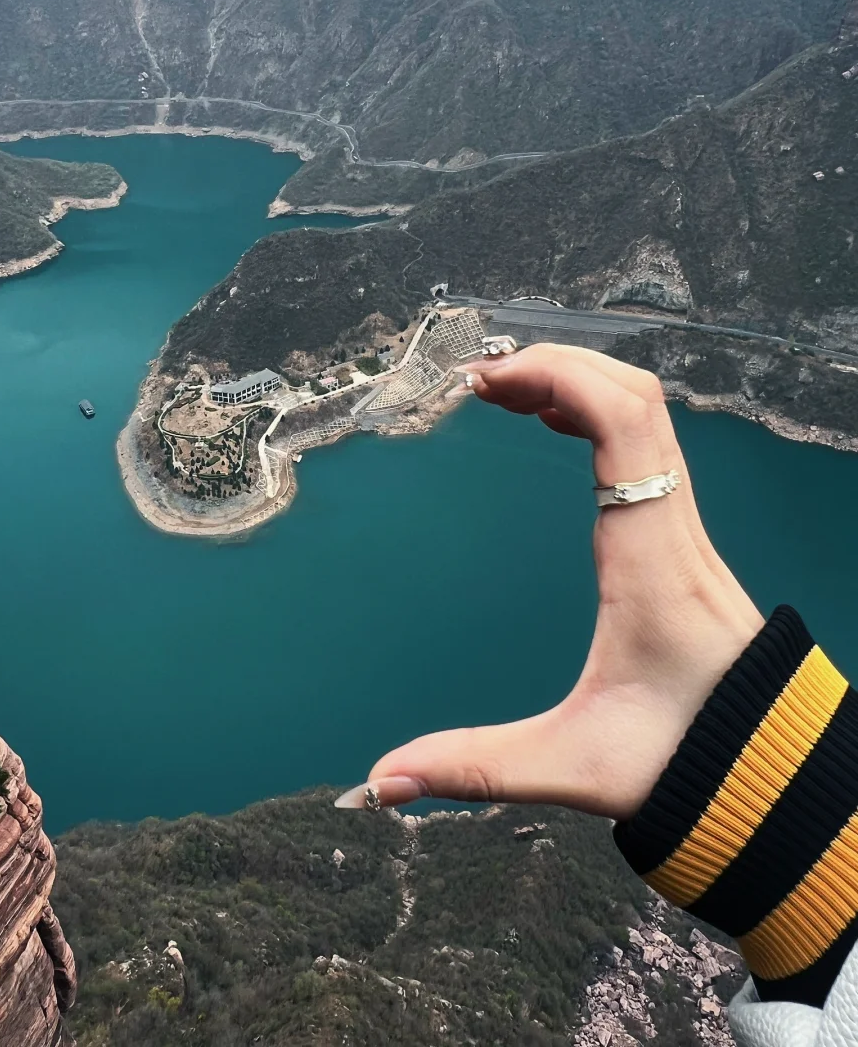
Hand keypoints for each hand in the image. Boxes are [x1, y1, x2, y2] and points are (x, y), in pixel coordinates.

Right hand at [336, 343, 763, 819]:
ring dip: (576, 383)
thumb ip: (472, 769)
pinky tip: (553, 425)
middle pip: (634, 394)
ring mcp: (683, 526)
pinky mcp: (680, 536)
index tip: (486, 380)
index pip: (624, 423)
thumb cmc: (683, 764)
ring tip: (505, 390)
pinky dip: (596, 413)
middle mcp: (672, 527)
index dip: (557, 378)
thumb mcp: (571, 766)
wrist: (769, 776)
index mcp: (648, 561)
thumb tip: (378, 782)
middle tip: (480, 377)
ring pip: (645, 412)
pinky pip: (646, 442)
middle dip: (555, 365)